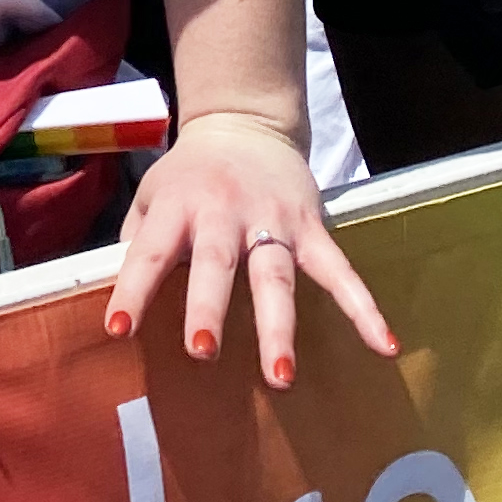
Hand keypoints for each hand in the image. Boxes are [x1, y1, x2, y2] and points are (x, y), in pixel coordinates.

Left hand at [104, 107, 395, 387]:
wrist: (245, 124)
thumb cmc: (189, 177)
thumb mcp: (151, 196)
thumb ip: (137, 244)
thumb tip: (117, 299)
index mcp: (178, 205)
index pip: (150, 250)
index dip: (133, 288)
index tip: (120, 329)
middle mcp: (224, 211)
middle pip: (217, 263)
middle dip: (209, 307)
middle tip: (203, 352)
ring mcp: (272, 220)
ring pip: (275, 275)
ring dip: (278, 326)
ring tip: (280, 377)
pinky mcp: (311, 227)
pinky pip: (338, 271)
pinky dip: (363, 306)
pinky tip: (384, 344)